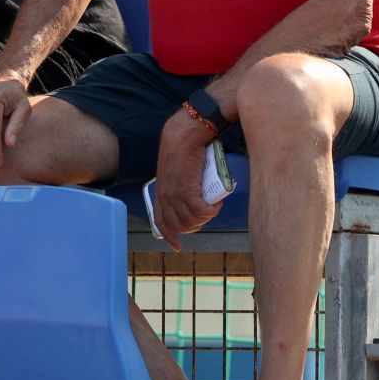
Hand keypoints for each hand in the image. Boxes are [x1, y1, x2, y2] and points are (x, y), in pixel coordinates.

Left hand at [150, 109, 223, 250]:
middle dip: (196, 225)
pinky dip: (211, 211)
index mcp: (161, 191)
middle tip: (207, 214)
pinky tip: (217, 203)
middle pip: (179, 225)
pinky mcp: (187, 190)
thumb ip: (181, 180)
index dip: (169, 235)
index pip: (161, 221)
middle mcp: (166, 196)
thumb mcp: (177, 168)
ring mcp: (175, 194)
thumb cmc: (183, 146)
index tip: (178, 246)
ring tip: (214, 204)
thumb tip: (195, 190)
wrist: (185, 133)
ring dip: (206, 217)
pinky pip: (201, 211)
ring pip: (192, 220)